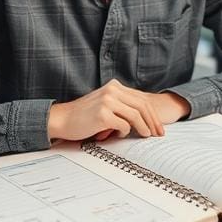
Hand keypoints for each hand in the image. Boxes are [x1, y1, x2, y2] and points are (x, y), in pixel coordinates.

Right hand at [48, 80, 184, 142]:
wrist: (62, 119)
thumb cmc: (84, 116)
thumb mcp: (104, 103)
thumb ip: (121, 105)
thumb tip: (145, 118)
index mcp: (114, 86)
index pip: (141, 99)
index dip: (152, 114)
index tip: (158, 126)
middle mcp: (112, 90)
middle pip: (142, 106)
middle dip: (153, 121)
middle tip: (159, 133)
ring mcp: (107, 101)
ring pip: (135, 115)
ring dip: (144, 127)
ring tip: (146, 136)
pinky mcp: (103, 114)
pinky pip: (123, 125)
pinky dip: (125, 132)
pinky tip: (120, 135)